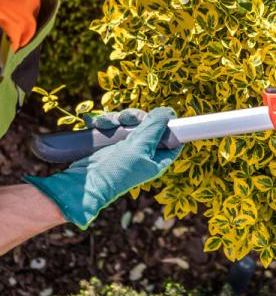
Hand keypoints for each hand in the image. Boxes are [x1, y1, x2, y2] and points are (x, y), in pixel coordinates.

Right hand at [24, 107, 180, 228]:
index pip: (172, 139)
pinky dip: (104, 122)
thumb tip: (169, 111)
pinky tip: (94, 123)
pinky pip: (112, 127)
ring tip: (104, 123)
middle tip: (126, 118)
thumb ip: (155, 128)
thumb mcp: (139, 147)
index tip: (162, 114)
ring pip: (129, 123)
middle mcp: (144, 153)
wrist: (84, 184)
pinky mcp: (110, 144)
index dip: (169, 125)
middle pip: (148, 125)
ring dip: (116, 119)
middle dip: (136, 118)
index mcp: (157, 158)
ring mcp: (126, 148)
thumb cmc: (116, 171)